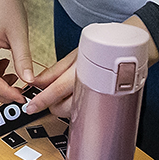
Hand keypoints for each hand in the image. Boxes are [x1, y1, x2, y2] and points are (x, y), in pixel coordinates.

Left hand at [28, 14, 158, 116]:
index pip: (55, 91)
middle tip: (49, 95)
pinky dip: (77, 105)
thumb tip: (36, 82)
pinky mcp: (104, 102)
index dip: (41, 101)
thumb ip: (54, 71)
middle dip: (52, 105)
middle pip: (62, 108)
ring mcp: (97, 96)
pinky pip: (85, 109)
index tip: (30, 107)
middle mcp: (89, 87)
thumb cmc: (101, 48)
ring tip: (68, 91)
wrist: (128, 50)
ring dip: (65, 106)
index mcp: (80, 73)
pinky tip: (78, 96)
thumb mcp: (74, 55)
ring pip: (73, 111)